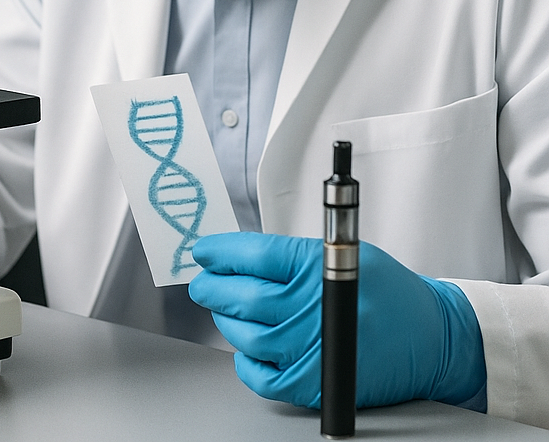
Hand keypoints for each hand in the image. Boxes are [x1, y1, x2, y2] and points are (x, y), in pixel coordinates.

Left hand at [188, 233, 484, 408]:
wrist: (433, 338)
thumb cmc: (390, 292)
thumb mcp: (345, 252)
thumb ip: (293, 254)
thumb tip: (241, 256)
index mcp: (319, 269)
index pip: (252, 255)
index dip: (219, 252)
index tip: (204, 251)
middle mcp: (312, 310)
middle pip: (242, 295)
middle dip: (212, 285)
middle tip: (203, 281)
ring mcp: (312, 350)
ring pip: (246, 335)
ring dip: (226, 319)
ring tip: (224, 309)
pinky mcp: (316, 384)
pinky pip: (262, 377)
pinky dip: (245, 362)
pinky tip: (246, 347)